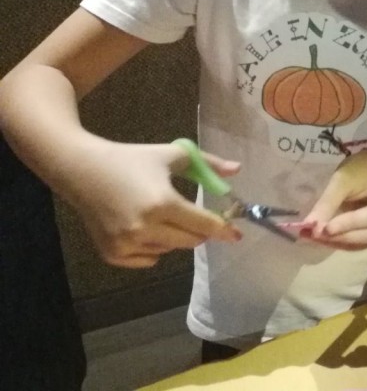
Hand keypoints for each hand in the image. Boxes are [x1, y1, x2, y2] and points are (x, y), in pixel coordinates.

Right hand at [68, 141, 241, 268]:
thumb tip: (236, 170)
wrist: (82, 170)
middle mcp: (145, 228)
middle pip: (190, 241)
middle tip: (196, 218)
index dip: (223, 230)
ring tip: (161, 215)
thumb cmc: (131, 159)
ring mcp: (127, 244)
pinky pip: (148, 259)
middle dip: (199, 231)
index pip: (203, 224)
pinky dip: (154, 248)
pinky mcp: (112, 254)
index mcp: (163, 202)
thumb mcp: (172, 155)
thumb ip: (207, 164)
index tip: (237, 236)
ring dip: (175, 237)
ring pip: (169, 250)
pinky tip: (145, 228)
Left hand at [303, 150, 366, 248]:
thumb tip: (309, 226)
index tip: (320, 230)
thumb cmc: (362, 171)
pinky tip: (328, 238)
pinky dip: (344, 243)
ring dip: (339, 242)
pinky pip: (363, 245)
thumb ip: (328, 202)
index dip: (345, 225)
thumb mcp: (344, 179)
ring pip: (364, 244)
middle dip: (340, 236)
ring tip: (315, 237)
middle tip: (312, 235)